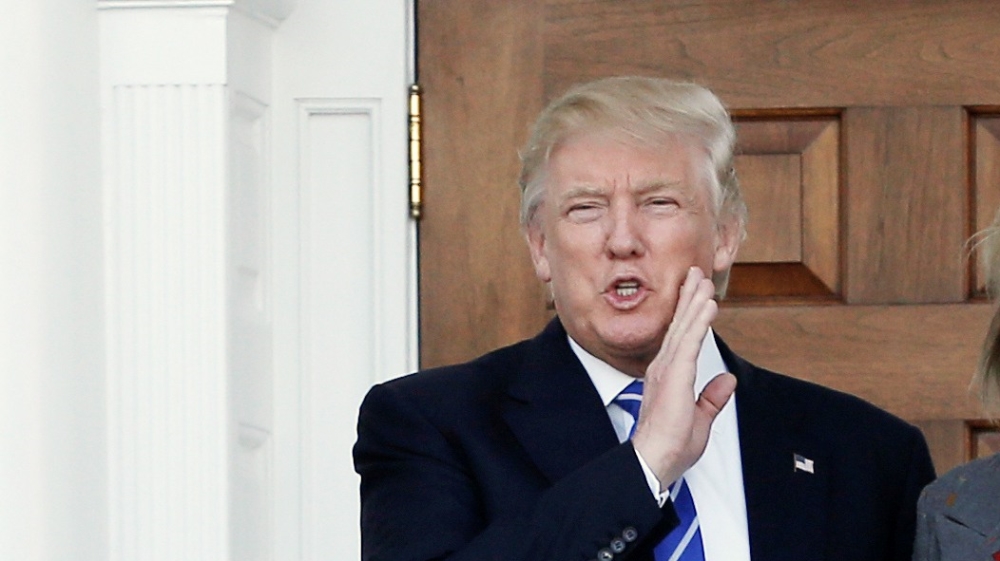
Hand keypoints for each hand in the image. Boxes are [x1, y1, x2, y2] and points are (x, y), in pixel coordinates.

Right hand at [630, 266, 736, 485]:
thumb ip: (712, 397)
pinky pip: (690, 341)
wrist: (655, 459)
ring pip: (685, 328)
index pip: (681, 339)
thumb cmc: (671, 445)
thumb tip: (727, 380)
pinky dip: (699, 321)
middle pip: (680, 326)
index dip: (688, 315)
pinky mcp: (676, 374)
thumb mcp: (700, 419)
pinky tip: (706, 305)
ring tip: (703, 280)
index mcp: (668, 376)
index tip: (696, 296)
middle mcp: (664, 367)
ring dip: (695, 302)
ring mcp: (669, 369)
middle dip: (689, 299)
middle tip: (697, 274)